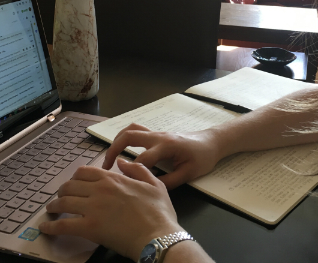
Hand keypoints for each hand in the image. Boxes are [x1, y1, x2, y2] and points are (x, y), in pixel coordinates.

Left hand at [39, 159, 180, 260]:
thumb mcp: (155, 184)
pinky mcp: (89, 228)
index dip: (75, 178)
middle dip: (62, 191)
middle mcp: (99, 190)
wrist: (158, 236)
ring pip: (63, 202)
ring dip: (54, 206)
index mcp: (113, 179)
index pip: (84, 172)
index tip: (74, 184)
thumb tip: (121, 162)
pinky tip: (46, 228)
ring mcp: (93, 208)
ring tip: (51, 211)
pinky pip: (63, 225)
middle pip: (70, 186)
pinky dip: (51, 227)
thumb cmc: (159, 213)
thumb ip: (137, 170)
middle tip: (61, 198)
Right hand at [102, 123, 221, 188]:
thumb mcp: (188, 174)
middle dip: (114, 150)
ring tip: (109, 158)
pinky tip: (120, 149)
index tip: (122, 184)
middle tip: (105, 167)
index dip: (130, 172)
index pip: (142, 159)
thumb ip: (169, 182)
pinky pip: (136, 130)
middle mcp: (158, 136)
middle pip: (129, 136)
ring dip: (116, 141)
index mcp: (166, 146)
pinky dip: (124, 137)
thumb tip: (148, 189)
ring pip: (130, 129)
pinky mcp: (156, 134)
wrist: (212, 142)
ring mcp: (157, 133)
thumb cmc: (203, 158)